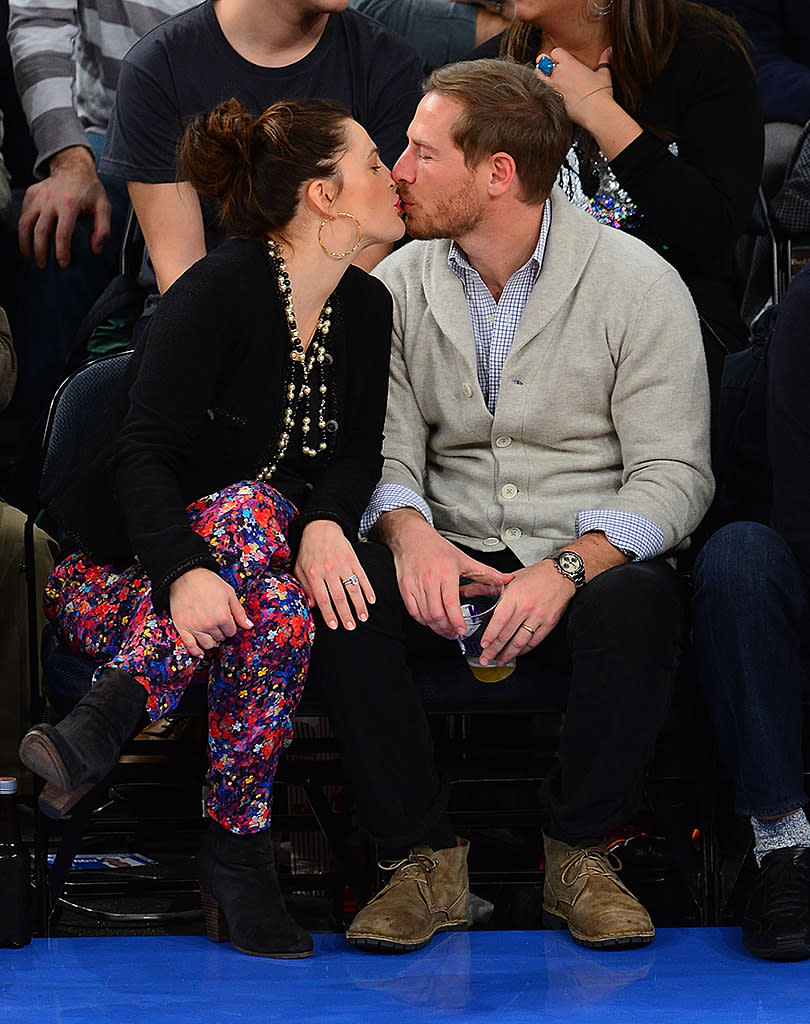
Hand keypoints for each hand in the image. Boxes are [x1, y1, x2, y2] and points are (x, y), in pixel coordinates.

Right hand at [19, 145, 111, 268]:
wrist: (73, 167)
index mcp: (69, 204)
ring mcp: (38, 196)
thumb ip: (103, 229)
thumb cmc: (90, 189)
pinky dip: (23, 229)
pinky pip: (23, 214)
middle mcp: (50, 200)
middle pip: (40, 231)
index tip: (63, 263)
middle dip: (40, 252)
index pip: (62, 233)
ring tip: (27, 258)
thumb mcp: (104, 207)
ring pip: (25, 223)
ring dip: (24, 243)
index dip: (62, 251)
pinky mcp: (31, 194)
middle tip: (43, 266)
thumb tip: (96, 249)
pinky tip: (26, 241)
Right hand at [169, 566, 252, 657]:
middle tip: (218, 624)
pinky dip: (195, 651)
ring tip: (212, 635)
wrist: (185, 576)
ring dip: (212, 642)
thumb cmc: (208, 582)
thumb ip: (239, 612)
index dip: (230, 627)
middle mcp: (209, 624)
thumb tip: (249, 626)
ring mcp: (195, 627)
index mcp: (222, 616)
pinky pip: (189, 646)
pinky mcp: (182, 627)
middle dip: (221, 633)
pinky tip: (200, 654)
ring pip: (208, 644)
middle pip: (220, 638)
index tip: (227, 621)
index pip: (231, 632)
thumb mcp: (229, 593)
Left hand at [294, 520, 373, 630]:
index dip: (329, 613)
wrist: (321, 528)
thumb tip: (311, 605)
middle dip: (346, 614)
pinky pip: (362, 577)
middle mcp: (329, 570)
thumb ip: (304, 586)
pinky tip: (371, 600)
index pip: (323, 598)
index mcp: (314, 573)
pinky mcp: (353, 559)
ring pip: (353, 589)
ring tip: (362, 618)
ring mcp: (343, 564)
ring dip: (359, 605)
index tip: (334, 626)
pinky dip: (368, 589)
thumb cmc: (308, 551)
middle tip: (351, 627)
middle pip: (339, 597)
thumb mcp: (299, 567)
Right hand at [379, 509, 512, 638]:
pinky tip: (430, 621)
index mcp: (446, 572)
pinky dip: (422, 620)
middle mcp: (430, 579)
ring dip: (436, 627)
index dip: (456, 620)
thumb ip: (487, 572)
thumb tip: (508, 579)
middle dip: (446, 628)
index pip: (450, 602)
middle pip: (437, 613)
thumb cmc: (437, 548)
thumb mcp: (464, 558)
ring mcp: (416, 584)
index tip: (461, 630)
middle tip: (454, 633)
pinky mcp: (405, 588)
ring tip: (445, 630)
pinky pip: (413, 611)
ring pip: (425, 615)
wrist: (412, 538)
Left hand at [477, 559, 574, 665]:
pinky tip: (516, 653)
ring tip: (499, 661)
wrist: (561, 574)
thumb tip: (467, 591)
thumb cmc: (535, 575)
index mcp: (515, 596)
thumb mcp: (510, 578)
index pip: (499, 620)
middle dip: (494, 650)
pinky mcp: (549, 624)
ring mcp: (538, 617)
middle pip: (507, 635)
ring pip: (520, 642)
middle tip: (485, 659)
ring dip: (508, 654)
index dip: (490, 636)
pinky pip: (534, 642)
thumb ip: (488, 587)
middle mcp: (526, 608)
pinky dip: (524, 650)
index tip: (483, 645)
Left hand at [536, 46, 613, 126]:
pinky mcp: (550, 101)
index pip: (555, 51)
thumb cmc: (600, 93)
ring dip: (541, 77)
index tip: (559, 60)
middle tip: (548, 70)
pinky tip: (546, 94)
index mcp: (570, 64)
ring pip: (538, 77)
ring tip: (546, 80)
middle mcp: (559, 74)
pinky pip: (540, 93)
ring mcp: (553, 87)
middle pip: (542, 62)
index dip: (556, 55)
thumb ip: (604, 60)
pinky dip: (541, 92)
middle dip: (544, 65)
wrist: (596, 111)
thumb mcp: (604, 74)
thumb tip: (608, 50)